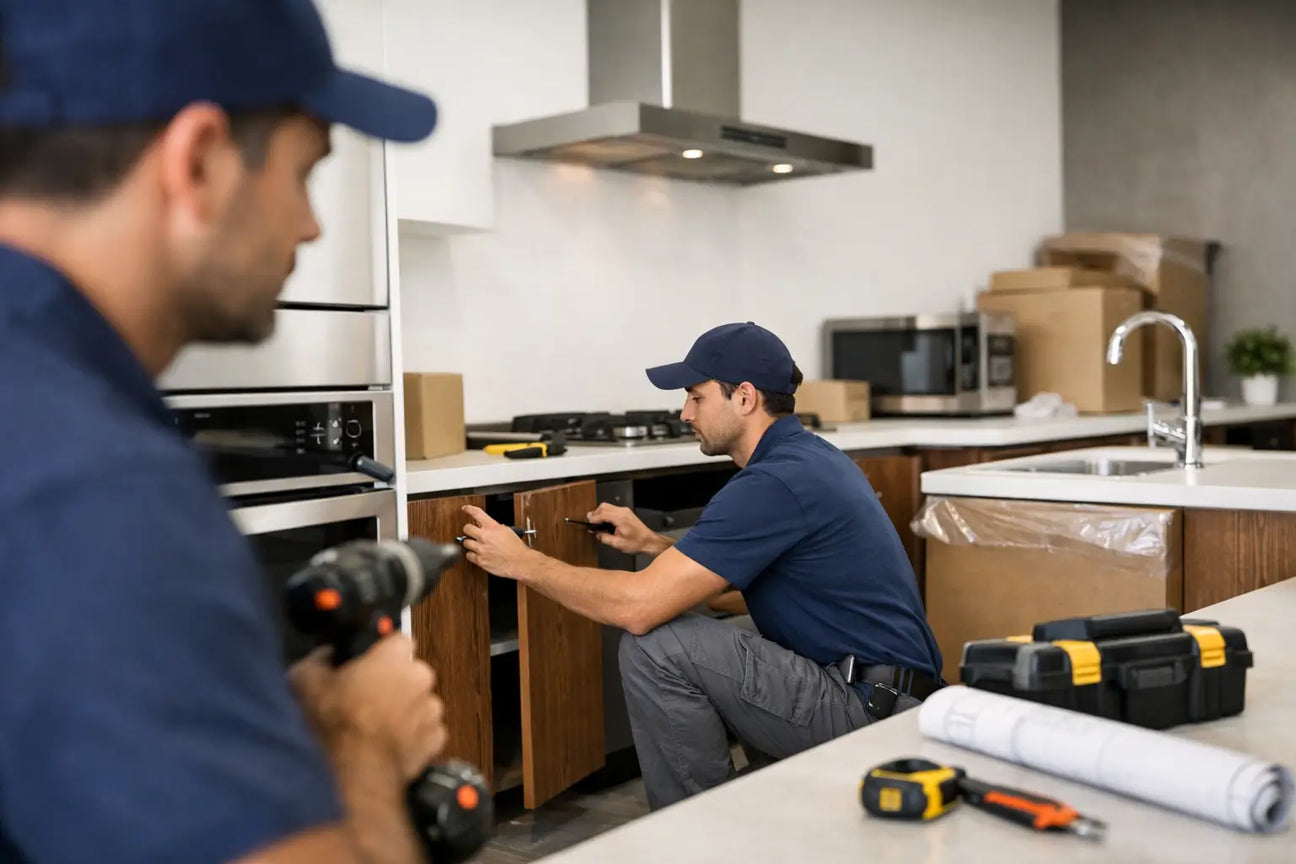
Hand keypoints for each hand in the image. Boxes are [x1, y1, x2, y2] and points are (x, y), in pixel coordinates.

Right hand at [289, 634, 445, 781]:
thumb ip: (318, 660)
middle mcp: (421, 678)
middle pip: (411, 673)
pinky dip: (412, 738)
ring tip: (376, 728)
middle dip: (394, 683)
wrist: (356, 773)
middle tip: (367, 700)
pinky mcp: (436, 740)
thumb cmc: (335, 725)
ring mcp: (432, 710)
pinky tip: (389, 746)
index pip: (398, 640)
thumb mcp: (305, 683)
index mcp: (395, 657)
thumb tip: (324, 656)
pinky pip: (426, 732)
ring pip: (420, 703)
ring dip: (404, 711)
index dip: (382, 653)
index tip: (369, 665)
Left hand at [460, 504, 534, 579]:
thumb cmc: (516, 548)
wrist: (520, 562)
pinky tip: (476, 554)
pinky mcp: (480, 560)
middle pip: (466, 528)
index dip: (468, 509)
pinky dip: (471, 555)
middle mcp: (484, 537)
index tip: (465, 509)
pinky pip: (468, 555)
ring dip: (469, 543)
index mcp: (492, 527)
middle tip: (471, 532)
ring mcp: (481, 549)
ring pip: (465, 542)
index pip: (476, 513)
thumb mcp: (508, 531)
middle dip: (468, 529)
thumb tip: (491, 527)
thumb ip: (497, 528)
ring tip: (475, 544)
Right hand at [588, 502, 663, 555]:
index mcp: (620, 518)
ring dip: (600, 513)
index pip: (602, 514)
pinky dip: (606, 513)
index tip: (589, 524)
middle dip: (595, 514)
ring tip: (597, 523)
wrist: (648, 541)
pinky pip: (613, 509)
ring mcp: (625, 511)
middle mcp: (623, 512)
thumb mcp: (617, 544)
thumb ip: (604, 538)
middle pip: (604, 506)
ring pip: (608, 506)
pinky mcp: (626, 513)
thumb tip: (597, 534)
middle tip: (591, 523)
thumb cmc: (637, 542)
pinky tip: (605, 522)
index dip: (593, 519)